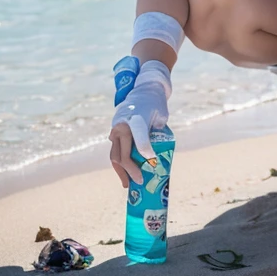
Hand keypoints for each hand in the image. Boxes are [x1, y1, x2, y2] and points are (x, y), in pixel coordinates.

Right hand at [109, 60, 170, 185]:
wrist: (143, 90)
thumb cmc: (156, 104)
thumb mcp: (162, 115)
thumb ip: (159, 132)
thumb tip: (155, 156)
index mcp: (136, 118)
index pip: (139, 137)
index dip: (145, 151)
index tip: (152, 161)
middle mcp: (122, 125)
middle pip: (122, 154)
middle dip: (130, 170)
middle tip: (140, 182)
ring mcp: (116, 130)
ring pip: (115, 156)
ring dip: (121, 171)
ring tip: (129, 184)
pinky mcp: (114, 133)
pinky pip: (115, 152)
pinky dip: (120, 164)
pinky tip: (125, 175)